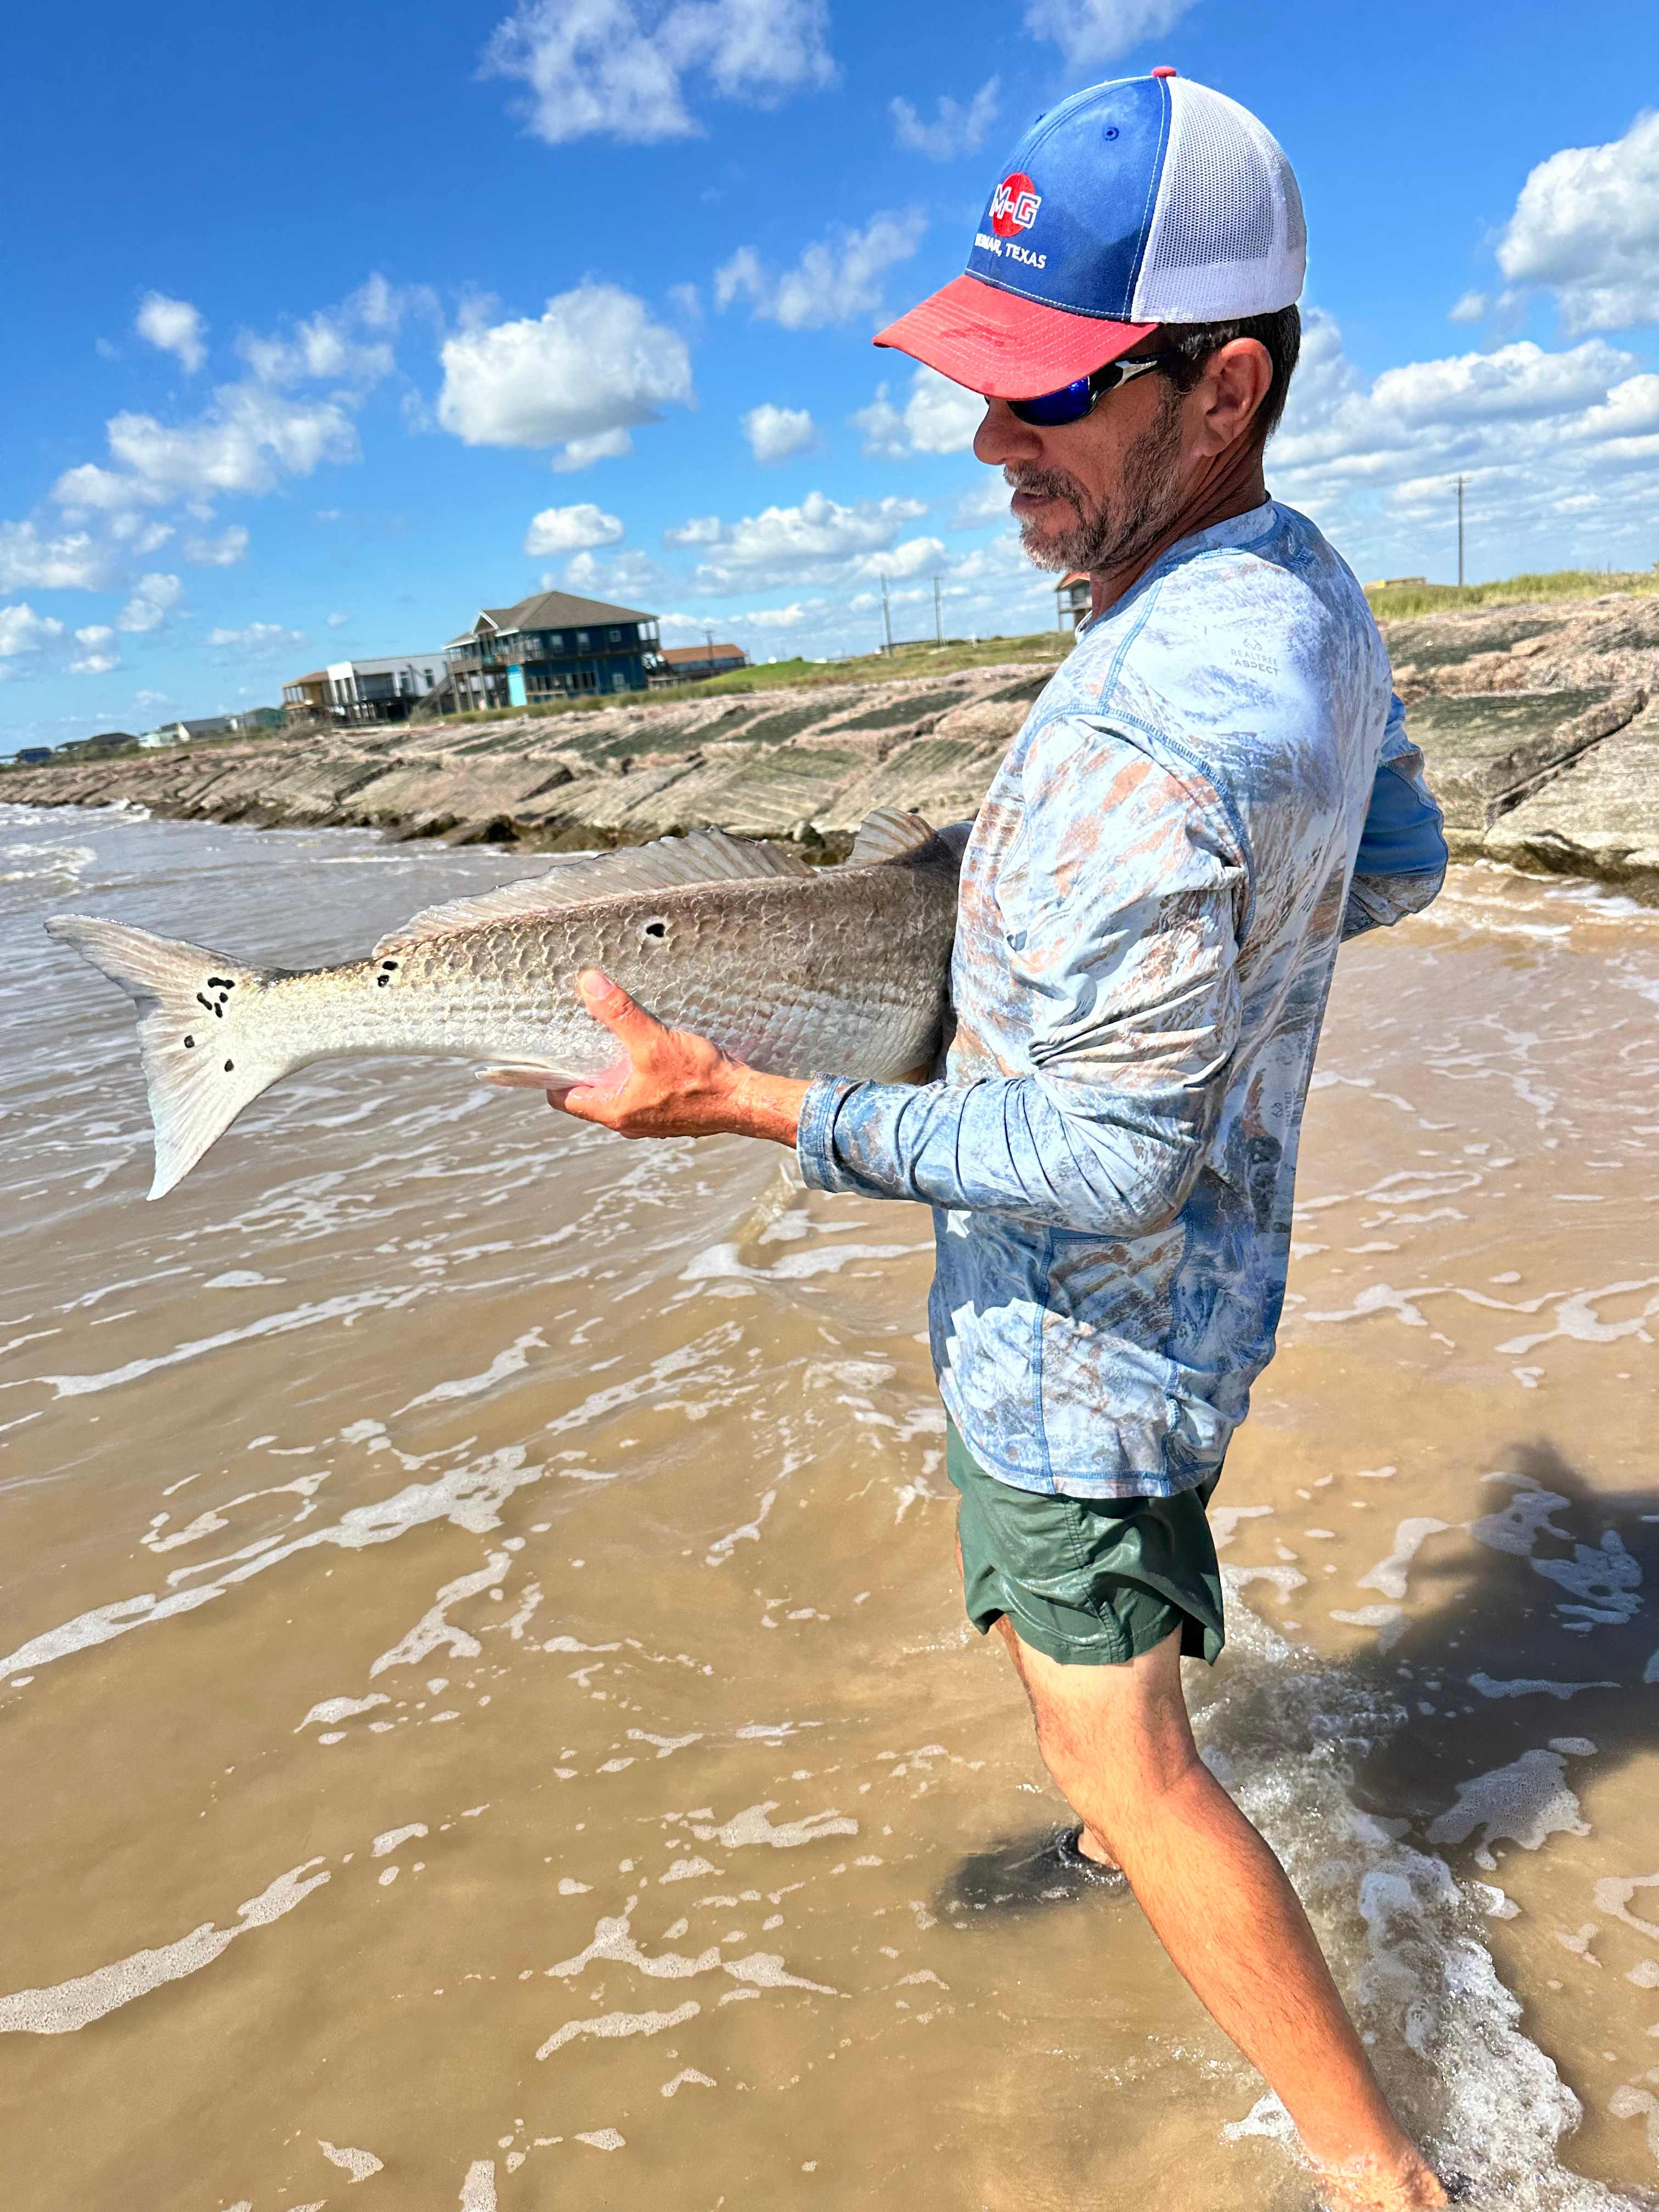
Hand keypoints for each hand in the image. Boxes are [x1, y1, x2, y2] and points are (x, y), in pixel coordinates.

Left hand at [479, 970, 806, 1144]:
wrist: (745, 1102)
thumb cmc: (699, 1081)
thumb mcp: (653, 1041)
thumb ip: (619, 1013)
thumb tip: (588, 983)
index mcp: (614, 1112)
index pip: (563, 1099)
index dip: (552, 1076)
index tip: (551, 1050)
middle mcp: (629, 1122)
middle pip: (591, 1094)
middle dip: (586, 1067)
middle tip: (583, 1035)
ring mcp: (652, 1120)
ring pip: (619, 1093)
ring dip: (615, 1070)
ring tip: (616, 1039)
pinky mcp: (673, 1113)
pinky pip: (645, 1093)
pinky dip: (640, 1075)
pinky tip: (652, 1051)